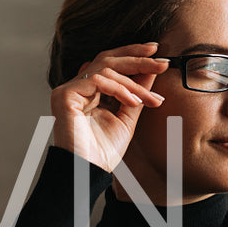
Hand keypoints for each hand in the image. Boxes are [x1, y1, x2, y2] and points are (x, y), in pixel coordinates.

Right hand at [50, 42, 168, 171]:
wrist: (87, 172)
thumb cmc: (103, 152)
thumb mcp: (127, 118)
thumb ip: (137, 94)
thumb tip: (152, 71)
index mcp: (88, 91)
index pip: (110, 63)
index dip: (132, 55)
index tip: (157, 54)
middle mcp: (76, 87)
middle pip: (107, 59)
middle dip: (137, 58)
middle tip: (162, 61)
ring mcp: (68, 90)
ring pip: (106, 70)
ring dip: (134, 83)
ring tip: (151, 100)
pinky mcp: (65, 95)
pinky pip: (98, 81)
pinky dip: (120, 89)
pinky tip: (134, 101)